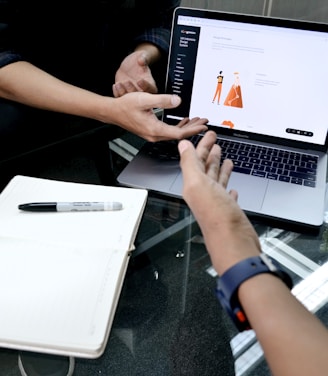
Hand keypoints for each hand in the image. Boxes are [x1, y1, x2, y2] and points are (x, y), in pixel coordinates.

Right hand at [108, 92, 207, 141]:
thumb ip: (163, 100)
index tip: (203, 126)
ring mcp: (152, 134)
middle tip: (204, 122)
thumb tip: (177, 101)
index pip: (179, 133)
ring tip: (197, 120)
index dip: (193, 130)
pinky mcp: (151, 131)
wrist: (112, 111)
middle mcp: (154, 135)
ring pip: (174, 133)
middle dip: (193, 128)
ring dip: (186, 127)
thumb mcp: (145, 99)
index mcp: (155, 129)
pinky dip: (177, 126)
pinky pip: (168, 131)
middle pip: (179, 134)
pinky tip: (183, 120)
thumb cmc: (125, 106)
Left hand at [113, 51, 157, 96]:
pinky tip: (116, 85)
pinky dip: (117, 93)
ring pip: (128, 99)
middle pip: (139, 97)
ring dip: (123, 92)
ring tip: (119, 83)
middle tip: (127, 81)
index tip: (139, 80)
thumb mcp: (143, 56)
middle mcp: (142, 92)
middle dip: (132, 90)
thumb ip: (144, 58)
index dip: (145, 86)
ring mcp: (133, 94)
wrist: (130, 65)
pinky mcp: (124, 94)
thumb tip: (141, 60)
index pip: (151, 89)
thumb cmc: (139, 60)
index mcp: (150, 84)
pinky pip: (121, 97)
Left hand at [178, 131, 260, 273]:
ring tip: (223, 156)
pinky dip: (228, 186)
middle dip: (209, 152)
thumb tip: (182, 146)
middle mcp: (203, 193)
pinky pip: (226, 194)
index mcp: (194, 185)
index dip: (201, 145)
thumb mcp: (198, 184)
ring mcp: (216, 202)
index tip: (207, 133)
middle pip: (205, 168)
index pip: (196, 160)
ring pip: (216, 179)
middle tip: (214, 139)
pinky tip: (231, 185)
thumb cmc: (217, 217)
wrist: (233, 243)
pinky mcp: (228, 210)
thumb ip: (189, 164)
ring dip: (218, 167)